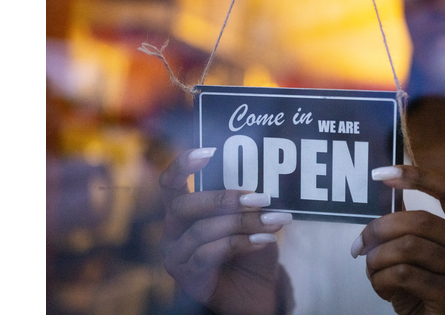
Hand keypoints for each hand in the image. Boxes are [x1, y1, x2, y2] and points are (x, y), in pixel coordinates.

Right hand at [160, 148, 292, 314]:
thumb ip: (248, 199)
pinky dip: (240, 244)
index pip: (169, 183)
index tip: (209, 151)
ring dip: (243, 223)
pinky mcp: (186, 278)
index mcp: (183, 211)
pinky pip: (208, 255)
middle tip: (262, 198)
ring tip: (275, 221)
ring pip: (201, 231)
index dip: (182, 164)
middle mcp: (172, 232)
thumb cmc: (252, 250)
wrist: (257, 292)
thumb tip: (267, 170)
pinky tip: (265, 240)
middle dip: (224, 199)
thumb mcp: (252, 218)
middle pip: (183, 205)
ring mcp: (175, 257)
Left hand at [351, 165, 444, 314]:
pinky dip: (381, 280)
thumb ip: (410, 225)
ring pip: (407, 247)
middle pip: (419, 219)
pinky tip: (383, 288)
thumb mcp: (420, 252)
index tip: (381, 173)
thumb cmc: (423, 288)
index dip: (417, 175)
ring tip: (372, 269)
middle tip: (359, 244)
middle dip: (379, 229)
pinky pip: (403, 274)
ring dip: (377, 258)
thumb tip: (382, 192)